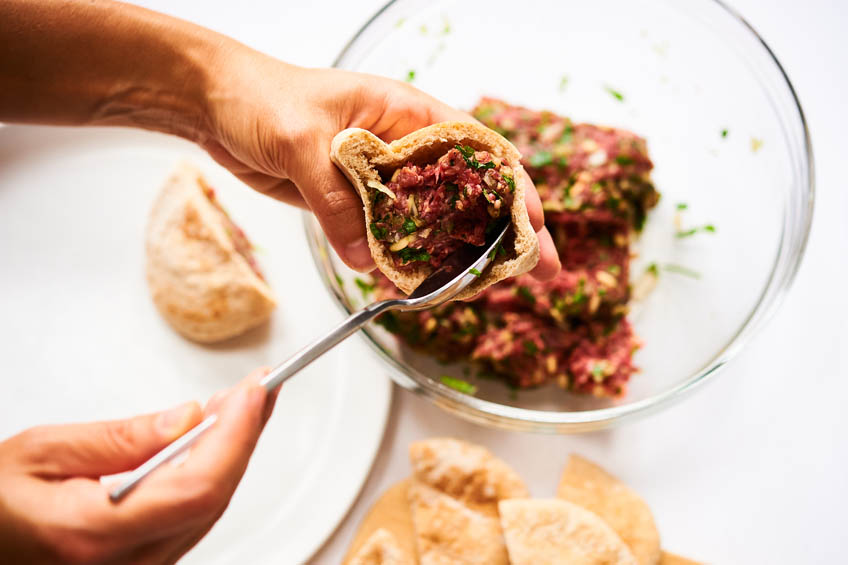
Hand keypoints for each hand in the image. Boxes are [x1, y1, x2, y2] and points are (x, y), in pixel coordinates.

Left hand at [0, 1, 558, 280]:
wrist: (217, 108)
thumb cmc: (262, 97)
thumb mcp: (302, 141)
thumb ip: (337, 200)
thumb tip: (368, 258)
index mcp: (407, 113)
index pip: (476, 151)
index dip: (511, 189)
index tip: (532, 226)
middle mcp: (404, 147)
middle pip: (469, 192)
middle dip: (505, 231)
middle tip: (537, 271)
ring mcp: (383, 178)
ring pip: (434, 221)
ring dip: (460, 254)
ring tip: (489, 287)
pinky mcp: (356, 203)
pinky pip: (392, 237)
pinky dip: (408, 262)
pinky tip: (422, 285)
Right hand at [0, 369, 279, 563]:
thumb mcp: (41, 452)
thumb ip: (120, 439)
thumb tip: (187, 418)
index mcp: (91, 535)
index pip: (196, 487)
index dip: (236, 436)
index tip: (254, 392)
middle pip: (212, 499)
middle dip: (243, 436)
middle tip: (257, 388)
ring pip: (208, 511)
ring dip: (232, 454)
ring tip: (239, 406)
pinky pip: (190, 520)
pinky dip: (210, 476)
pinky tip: (213, 444)